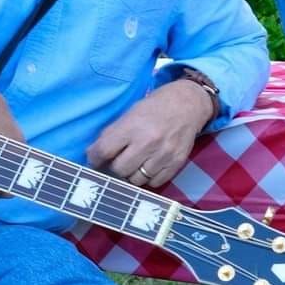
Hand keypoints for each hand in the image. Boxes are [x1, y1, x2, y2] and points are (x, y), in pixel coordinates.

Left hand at [85, 79, 212, 188]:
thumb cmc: (156, 105)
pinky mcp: (176, 162)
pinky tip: (151, 165)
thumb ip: (114, 132)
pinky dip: (150, 177)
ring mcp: (163, 154)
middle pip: (119, 169)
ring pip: (136, 180)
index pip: (103, 151)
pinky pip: (154, 182)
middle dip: (116, 166)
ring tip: (137, 162)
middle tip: (120, 159)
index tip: (96, 159)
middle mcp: (148, 142)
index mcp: (133, 126)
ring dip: (133, 173)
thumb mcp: (132, 112)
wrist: (189, 102)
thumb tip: (94, 154)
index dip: (95, 158)